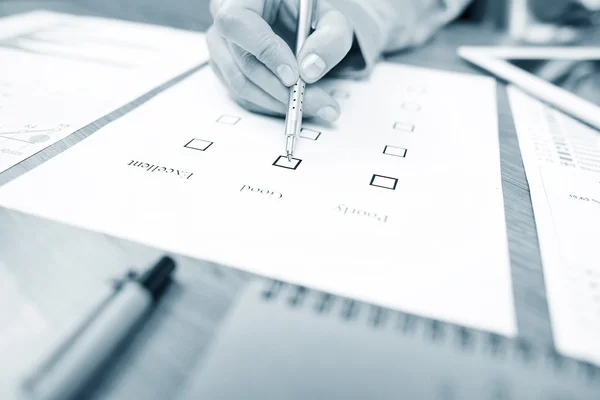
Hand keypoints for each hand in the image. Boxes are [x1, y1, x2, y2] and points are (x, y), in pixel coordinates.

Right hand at [207, 0, 353, 120]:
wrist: (292, 15)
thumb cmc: (304, 11)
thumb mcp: (327, 17)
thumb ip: (329, 37)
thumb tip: (310, 70)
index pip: (237, 23)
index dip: (264, 52)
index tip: (293, 75)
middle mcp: (222, 16)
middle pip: (241, 61)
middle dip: (279, 89)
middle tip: (313, 101)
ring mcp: (220, 44)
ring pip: (239, 83)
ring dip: (276, 101)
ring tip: (310, 105)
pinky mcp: (224, 67)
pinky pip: (241, 94)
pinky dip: (269, 104)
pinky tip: (292, 102)